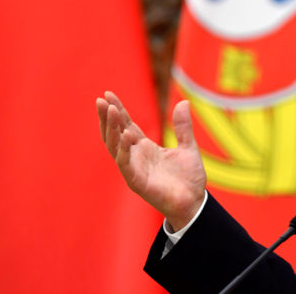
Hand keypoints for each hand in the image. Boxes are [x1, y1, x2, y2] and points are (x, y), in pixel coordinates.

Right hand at [96, 91, 206, 230]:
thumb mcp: (188, 146)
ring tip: (111, 110)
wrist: (194, 202)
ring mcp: (134, 169)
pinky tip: (126, 134)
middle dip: (108, 117)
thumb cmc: (188, 178)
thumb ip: (183, 126)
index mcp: (145, 148)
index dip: (118, 110)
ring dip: (112, 128)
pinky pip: (126, 164)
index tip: (108, 94)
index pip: (126, 125)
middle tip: (102, 99)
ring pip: (115, 147)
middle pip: (115, 133)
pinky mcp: (137, 182)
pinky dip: (124, 149)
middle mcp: (135, 157)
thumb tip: (184, 102)